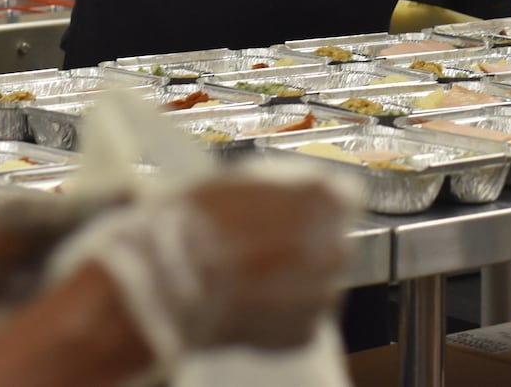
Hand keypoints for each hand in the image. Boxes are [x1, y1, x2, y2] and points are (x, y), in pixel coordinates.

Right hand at [50, 177, 350, 362]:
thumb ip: (286, 190)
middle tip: (260, 247)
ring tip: (245, 276)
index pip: (340, 198)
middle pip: (330, 243)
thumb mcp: (248, 179)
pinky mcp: (305, 331)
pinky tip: (244, 301)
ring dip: (289, 282)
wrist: (170, 276)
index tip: (288, 214)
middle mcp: (335, 245)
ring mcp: (323, 292)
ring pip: (315, 284)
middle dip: (301, 246)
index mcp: (327, 198)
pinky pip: (297, 319)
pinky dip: (276, 315)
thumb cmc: (200, 220)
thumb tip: (295, 197)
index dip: (308, 208)